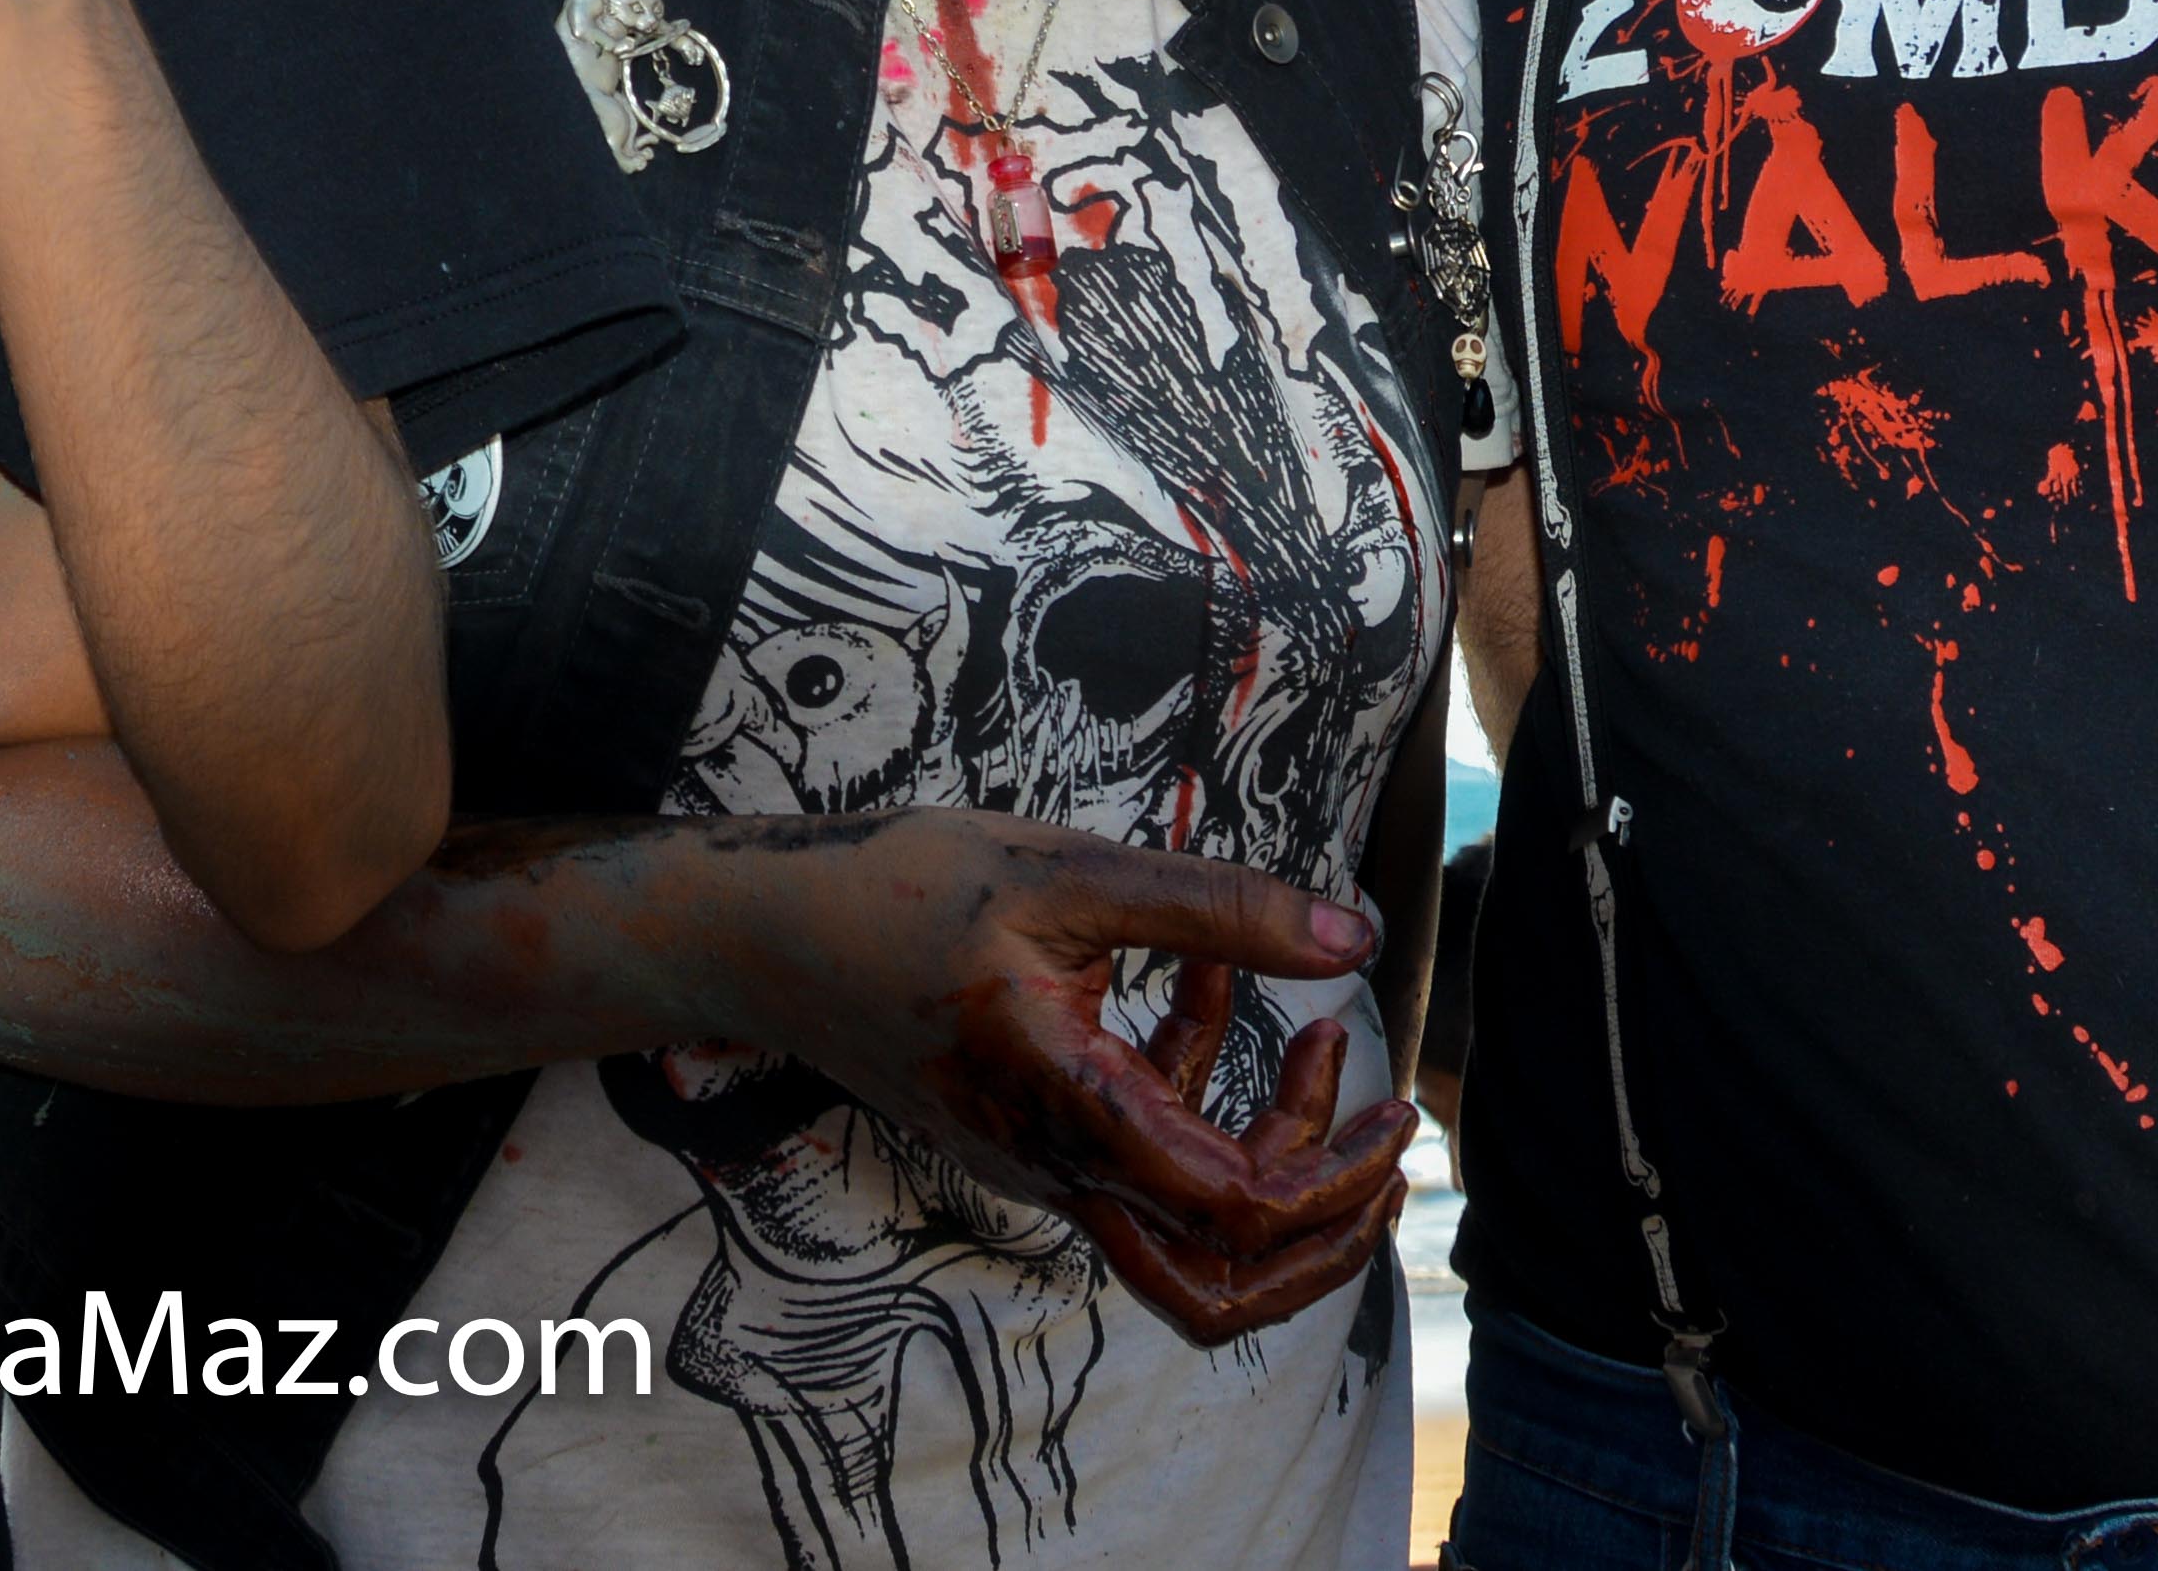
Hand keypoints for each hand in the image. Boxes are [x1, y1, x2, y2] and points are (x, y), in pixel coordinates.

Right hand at [713, 810, 1415, 1346]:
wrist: (769, 937)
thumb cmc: (904, 894)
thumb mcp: (1071, 876)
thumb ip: (1218, 908)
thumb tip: (1355, 937)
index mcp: (1073, 1113)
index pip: (1236, 1213)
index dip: (1333, 1179)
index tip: (1387, 1102)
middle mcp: (1060, 1170)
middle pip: (1221, 1281)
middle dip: (1326, 1226)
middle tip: (1385, 1129)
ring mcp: (1043, 1167)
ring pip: (1186, 1231)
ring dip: (1268, 1155)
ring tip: (1309, 1037)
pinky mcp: (1034, 1141)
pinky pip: (1142, 1161)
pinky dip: (1199, 1094)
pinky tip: (1213, 985)